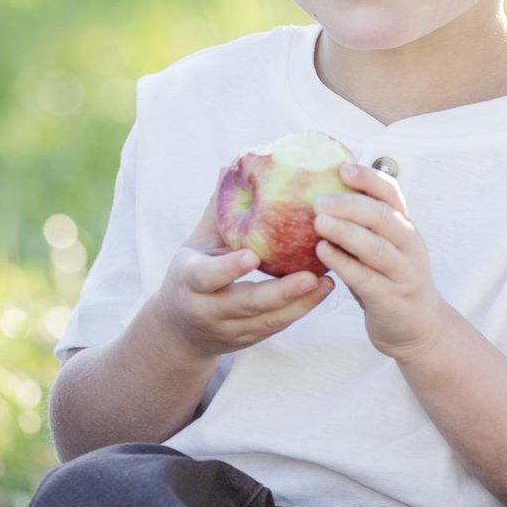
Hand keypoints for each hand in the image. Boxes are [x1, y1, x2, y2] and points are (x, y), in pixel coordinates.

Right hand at [152, 199, 332, 356]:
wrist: (180, 330)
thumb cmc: (192, 274)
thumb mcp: (196, 244)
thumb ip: (216, 212)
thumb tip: (230, 166)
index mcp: (189, 282)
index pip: (207, 277)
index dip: (228, 269)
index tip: (252, 256)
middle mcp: (207, 310)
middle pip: (246, 305)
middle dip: (280, 293)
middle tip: (310, 276)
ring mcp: (230, 330)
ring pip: (268, 320)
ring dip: (300, 303)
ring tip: (326, 281)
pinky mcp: (249, 340)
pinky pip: (278, 325)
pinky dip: (301, 309)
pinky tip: (323, 289)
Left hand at [312, 163, 443, 359]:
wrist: (418, 328)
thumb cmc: (388, 279)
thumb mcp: (382, 246)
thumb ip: (360, 224)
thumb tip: (317, 191)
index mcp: (405, 226)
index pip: (392, 194)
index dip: (369, 179)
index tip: (343, 169)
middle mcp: (409, 246)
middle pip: (383, 218)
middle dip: (351, 206)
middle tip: (319, 201)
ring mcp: (403, 274)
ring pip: (377, 248)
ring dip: (347, 233)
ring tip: (319, 223)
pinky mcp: (391, 300)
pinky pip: (366, 279)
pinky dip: (344, 264)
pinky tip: (323, 253)